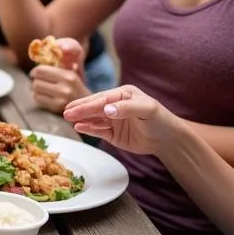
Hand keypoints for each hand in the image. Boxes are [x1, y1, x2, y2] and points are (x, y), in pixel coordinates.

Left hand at [31, 38, 88, 112]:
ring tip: (41, 88)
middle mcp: (65, 88)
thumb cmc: (75, 85)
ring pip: (36, 91)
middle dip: (35, 80)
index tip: (34, 72)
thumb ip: (59, 64)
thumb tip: (40, 55)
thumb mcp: (71, 72)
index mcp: (68, 76)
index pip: (41, 70)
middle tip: (37, 80)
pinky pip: (38, 100)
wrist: (87, 105)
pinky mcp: (56, 109)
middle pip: (36, 82)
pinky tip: (44, 95)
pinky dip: (38, 96)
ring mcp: (60, 100)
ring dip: (35, 89)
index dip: (35, 71)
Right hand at [62, 84, 181, 154]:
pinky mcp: (113, 134)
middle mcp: (115, 105)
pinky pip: (98, 130)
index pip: (102, 99)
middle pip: (95, 107)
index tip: (75, 107)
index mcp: (122, 94)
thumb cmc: (160, 119)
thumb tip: (106, 110)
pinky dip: (89, 129)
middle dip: (80, 109)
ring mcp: (113, 120)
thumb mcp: (147, 110)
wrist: (168, 139)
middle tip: (65, 111)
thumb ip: (126, 108)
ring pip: (94, 118)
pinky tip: (79, 127)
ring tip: (68, 118)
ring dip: (82, 118)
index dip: (88, 103)